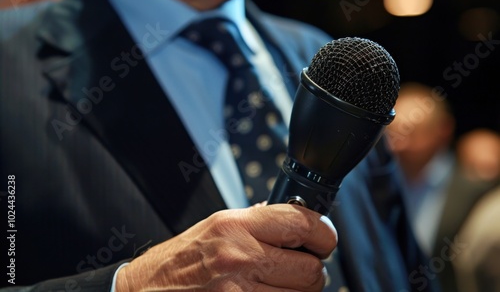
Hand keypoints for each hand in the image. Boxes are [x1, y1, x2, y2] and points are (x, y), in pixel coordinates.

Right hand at [116, 204, 336, 290]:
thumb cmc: (179, 261)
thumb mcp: (216, 226)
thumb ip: (258, 223)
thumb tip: (297, 224)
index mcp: (235, 227)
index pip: (302, 223)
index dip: (323, 233)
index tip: (323, 239)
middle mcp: (239, 258)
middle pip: (311, 269)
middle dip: (312, 269)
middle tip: (299, 267)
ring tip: (279, 284)